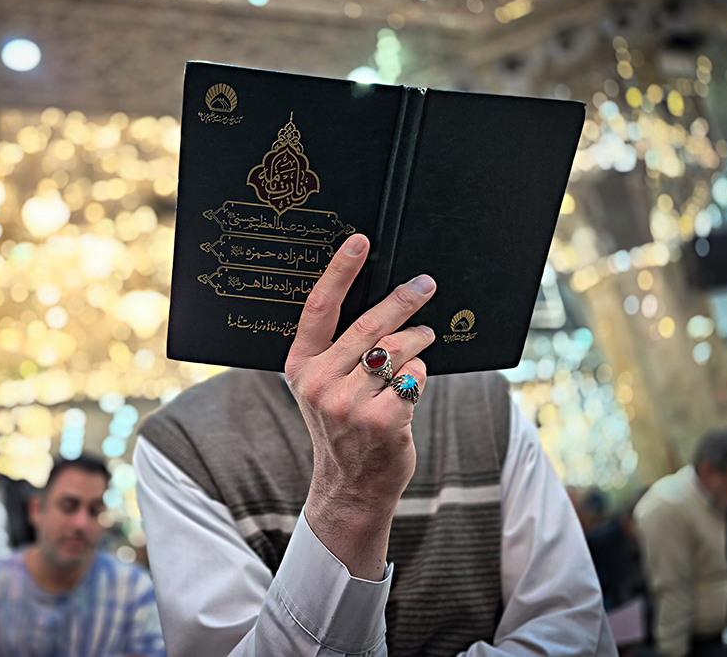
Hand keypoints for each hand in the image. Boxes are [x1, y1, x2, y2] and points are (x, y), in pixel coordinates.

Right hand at [285, 233, 434, 578]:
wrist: (351, 485)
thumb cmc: (343, 426)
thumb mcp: (323, 386)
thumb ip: (339, 350)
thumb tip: (384, 303)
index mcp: (300, 365)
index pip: (319, 308)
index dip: (340, 271)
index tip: (359, 241)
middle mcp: (319, 383)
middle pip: (369, 325)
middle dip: (402, 300)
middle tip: (425, 284)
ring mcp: (348, 404)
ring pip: (397, 350)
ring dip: (419, 340)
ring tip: (425, 337)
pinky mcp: (382, 420)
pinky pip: (414, 378)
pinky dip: (421, 374)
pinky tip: (415, 380)